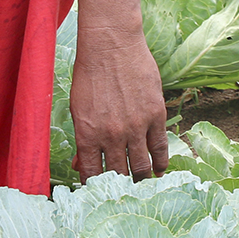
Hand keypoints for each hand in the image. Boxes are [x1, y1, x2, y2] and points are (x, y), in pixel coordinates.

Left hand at [69, 23, 168, 180]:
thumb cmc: (89, 74)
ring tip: (142, 184)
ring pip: (142, 167)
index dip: (96, 187)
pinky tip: (159, 169)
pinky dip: (160, 163)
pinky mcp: (155, 115)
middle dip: (120, 187)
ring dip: (141, 179)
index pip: (91, 174)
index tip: (100, 192)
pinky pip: (161, 148)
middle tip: (123, 191)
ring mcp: (136, 126)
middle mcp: (111, 135)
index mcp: (87, 134)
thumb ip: (83, 138)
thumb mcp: (77, 108)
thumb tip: (82, 164)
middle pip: (118, 174)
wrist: (111, 45)